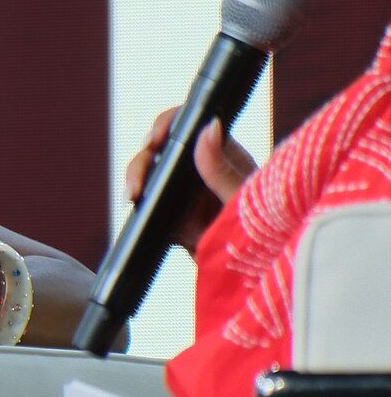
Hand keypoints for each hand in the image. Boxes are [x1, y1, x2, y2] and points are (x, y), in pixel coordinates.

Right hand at [124, 110, 255, 255]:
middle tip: (137, 182)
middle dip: (142, 160)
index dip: (168, 125)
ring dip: (134, 179)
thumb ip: (224, 168)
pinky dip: (136, 202)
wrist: (254, 272)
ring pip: (149, 173)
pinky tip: (132, 205)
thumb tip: (208, 127)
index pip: (190, 125)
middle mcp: (200, 169)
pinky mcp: (171, 217)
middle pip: (161, 149)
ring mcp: (184, 193)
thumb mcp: (244, 200)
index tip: (155, 140)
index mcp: (223, 154)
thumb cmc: (265, 233)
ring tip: (132, 196)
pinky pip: (147, 203)